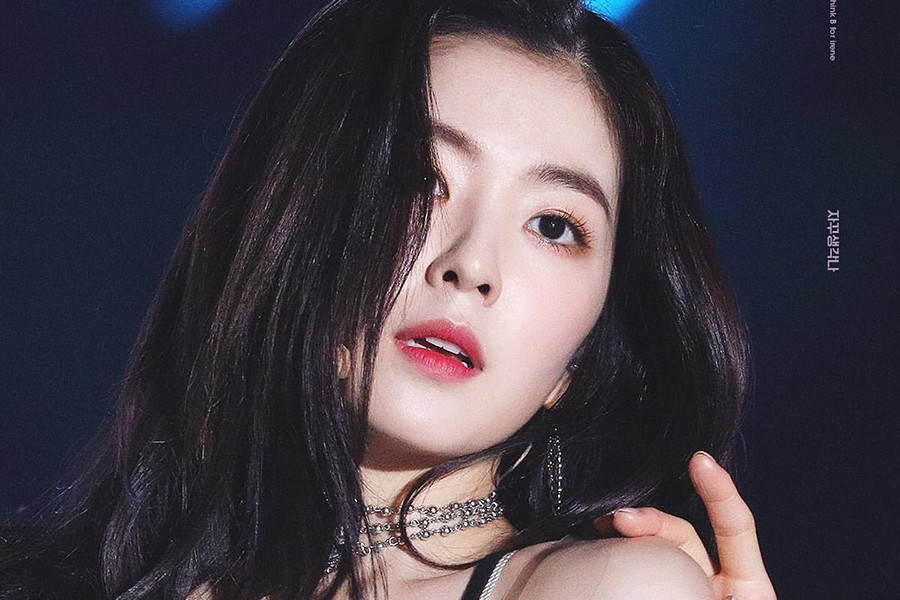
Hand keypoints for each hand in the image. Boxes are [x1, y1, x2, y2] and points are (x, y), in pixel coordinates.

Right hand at [593, 451, 775, 599]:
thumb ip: (711, 580)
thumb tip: (666, 550)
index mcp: (747, 587)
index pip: (735, 525)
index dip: (720, 492)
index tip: (700, 461)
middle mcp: (712, 582)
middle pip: (682, 532)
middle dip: (651, 517)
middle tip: (619, 518)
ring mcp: (679, 587)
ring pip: (652, 548)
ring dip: (627, 532)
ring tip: (599, 527)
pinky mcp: (647, 591)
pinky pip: (631, 571)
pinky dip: (611, 554)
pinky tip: (591, 545)